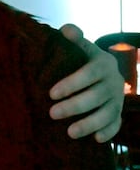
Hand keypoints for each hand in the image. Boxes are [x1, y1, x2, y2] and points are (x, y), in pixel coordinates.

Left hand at [49, 24, 123, 140]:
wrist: (104, 74)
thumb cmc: (84, 61)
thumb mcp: (81, 48)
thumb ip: (74, 39)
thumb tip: (66, 29)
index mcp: (103, 64)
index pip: (89, 74)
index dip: (71, 83)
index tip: (51, 93)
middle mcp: (113, 81)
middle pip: (96, 96)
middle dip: (74, 106)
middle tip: (52, 113)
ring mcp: (117, 99)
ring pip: (107, 113)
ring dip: (90, 124)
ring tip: (70, 133)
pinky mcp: (118, 114)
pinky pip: (117, 124)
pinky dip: (109, 132)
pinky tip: (96, 139)